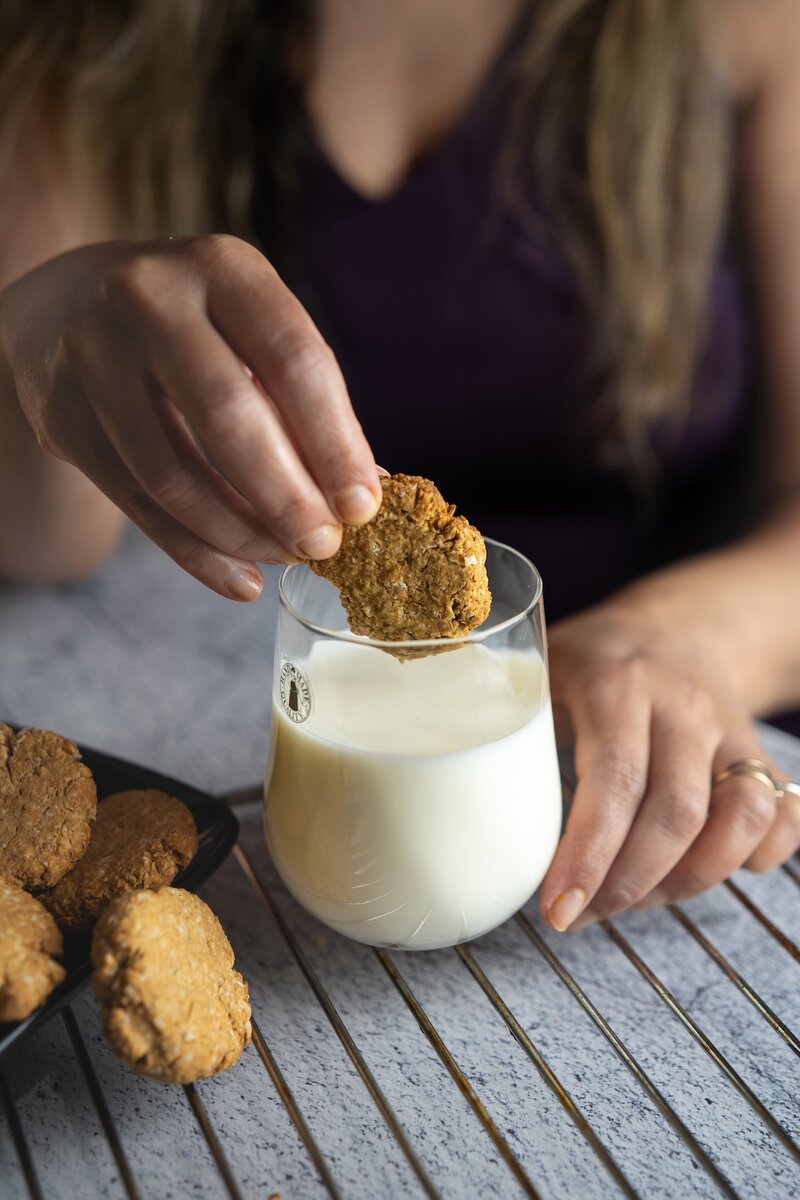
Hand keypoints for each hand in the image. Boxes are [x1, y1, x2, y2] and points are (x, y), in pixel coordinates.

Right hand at [0, 235, 381, 597]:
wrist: (62, 309)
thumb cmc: (192, 327)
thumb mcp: (248, 331)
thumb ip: (303, 401)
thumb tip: (366, 490)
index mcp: (221, 268)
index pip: (293, 359)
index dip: (335, 442)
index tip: (362, 505)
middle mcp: (149, 299)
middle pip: (228, 415)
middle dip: (287, 495)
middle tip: (324, 545)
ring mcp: (94, 356)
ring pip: (172, 472)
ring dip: (240, 531)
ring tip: (284, 557)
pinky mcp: (63, 417)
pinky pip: (138, 504)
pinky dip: (195, 553)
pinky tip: (239, 579)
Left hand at [539, 606, 799, 929]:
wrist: (680, 625)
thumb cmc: (594, 662)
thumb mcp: (540, 672)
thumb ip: (508, 729)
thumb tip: (460, 811)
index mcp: (616, 685)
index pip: (614, 782)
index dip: (589, 856)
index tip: (557, 909)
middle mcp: (682, 706)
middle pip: (675, 816)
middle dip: (627, 885)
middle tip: (582, 913)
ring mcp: (729, 729)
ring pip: (741, 820)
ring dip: (689, 881)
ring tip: (636, 895)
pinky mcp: (760, 753)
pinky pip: (783, 818)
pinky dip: (753, 858)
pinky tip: (699, 866)